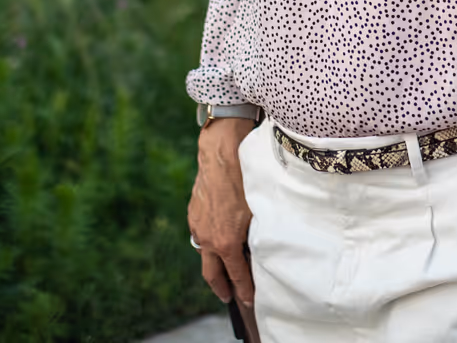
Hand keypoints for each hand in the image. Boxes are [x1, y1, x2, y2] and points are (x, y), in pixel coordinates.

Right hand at [187, 116, 261, 339]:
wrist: (221, 154)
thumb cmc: (245, 180)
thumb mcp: (258, 212)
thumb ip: (257, 235)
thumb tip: (263, 249)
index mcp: (225, 242)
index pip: (237, 276)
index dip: (244, 291)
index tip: (250, 301)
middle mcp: (208, 238)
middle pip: (212, 275)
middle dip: (222, 289)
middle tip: (230, 298)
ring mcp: (197, 226)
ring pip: (205, 255)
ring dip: (214, 265)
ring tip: (223, 272)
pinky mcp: (193, 214)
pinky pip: (200, 236)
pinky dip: (209, 243)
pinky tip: (217, 241)